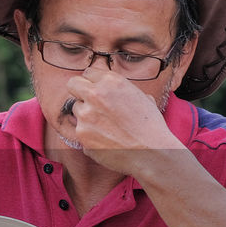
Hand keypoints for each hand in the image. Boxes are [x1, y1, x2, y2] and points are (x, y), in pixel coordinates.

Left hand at [64, 71, 179, 175]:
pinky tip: (106, 140)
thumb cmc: (150, 127)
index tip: (95, 90)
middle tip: (88, 102)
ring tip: (107, 127)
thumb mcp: (141, 97)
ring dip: (86, 116)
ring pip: (76, 110)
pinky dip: (89, 135)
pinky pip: (80, 131)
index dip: (92, 82)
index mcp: (112, 82)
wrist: (152, 153)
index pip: (88, 73)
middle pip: (73, 84)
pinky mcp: (81, 134)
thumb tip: (109, 89)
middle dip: (78, 91)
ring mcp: (85, 115)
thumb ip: (119, 90)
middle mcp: (95, 95)